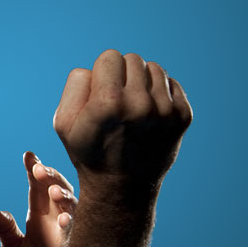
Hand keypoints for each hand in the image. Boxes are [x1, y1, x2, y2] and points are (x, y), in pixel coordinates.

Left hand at [0, 150, 74, 246]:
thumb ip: (3, 228)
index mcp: (41, 215)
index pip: (38, 186)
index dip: (34, 169)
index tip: (28, 156)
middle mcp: (56, 220)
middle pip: (58, 189)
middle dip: (51, 177)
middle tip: (38, 169)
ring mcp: (68, 234)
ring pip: (74, 207)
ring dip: (64, 197)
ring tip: (52, 192)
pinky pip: (79, 234)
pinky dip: (73, 225)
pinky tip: (65, 220)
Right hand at [53, 50, 191, 190]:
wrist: (122, 189)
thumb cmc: (90, 152)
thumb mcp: (64, 122)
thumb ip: (76, 83)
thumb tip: (98, 67)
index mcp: (109, 103)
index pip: (110, 57)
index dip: (102, 74)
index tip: (101, 95)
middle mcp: (141, 105)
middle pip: (133, 59)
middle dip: (123, 75)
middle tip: (117, 102)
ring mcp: (166, 112)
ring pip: (154, 68)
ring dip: (142, 82)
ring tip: (133, 107)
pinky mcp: (183, 116)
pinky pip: (171, 83)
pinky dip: (160, 93)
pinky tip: (149, 114)